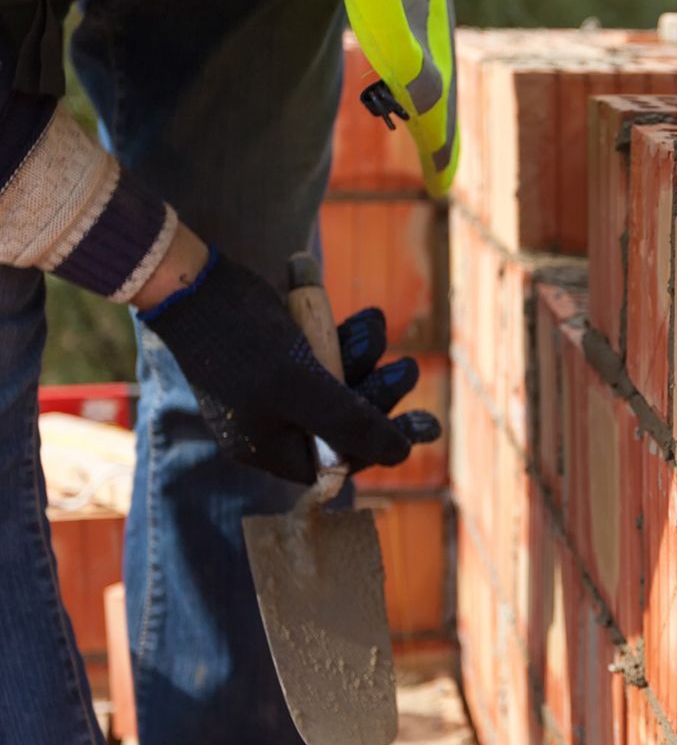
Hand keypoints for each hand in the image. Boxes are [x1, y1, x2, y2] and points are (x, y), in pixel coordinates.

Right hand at [140, 248, 440, 482]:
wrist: (195, 281)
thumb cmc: (246, 341)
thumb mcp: (304, 388)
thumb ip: (351, 425)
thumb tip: (400, 455)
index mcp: (267, 447)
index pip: (334, 464)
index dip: (373, 446)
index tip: (413, 426)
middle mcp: (271, 423)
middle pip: (342, 423)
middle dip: (378, 395)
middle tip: (409, 369)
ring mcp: (276, 388)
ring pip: (339, 382)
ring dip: (365, 356)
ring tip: (375, 327)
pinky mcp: (282, 354)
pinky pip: (326, 355)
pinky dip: (348, 338)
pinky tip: (367, 317)